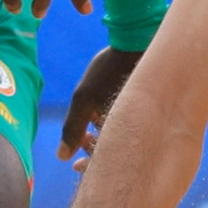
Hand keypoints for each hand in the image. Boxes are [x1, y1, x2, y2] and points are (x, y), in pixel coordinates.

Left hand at [59, 43, 142, 161]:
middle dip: (96, 153)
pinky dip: (114, 124)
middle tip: (80, 155)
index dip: (91, 167)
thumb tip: (62, 157)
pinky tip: (102, 117)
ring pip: (123, 135)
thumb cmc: (111, 68)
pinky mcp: (146, 103)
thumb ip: (73, 128)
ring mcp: (144, 112)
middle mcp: (140, 124)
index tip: (76, 166)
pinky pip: (130, 122)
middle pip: (117, 149)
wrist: (138, 40)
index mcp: (126, 128)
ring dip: (103, 138)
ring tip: (88, 134)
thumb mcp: (85, 97)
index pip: (109, 158)